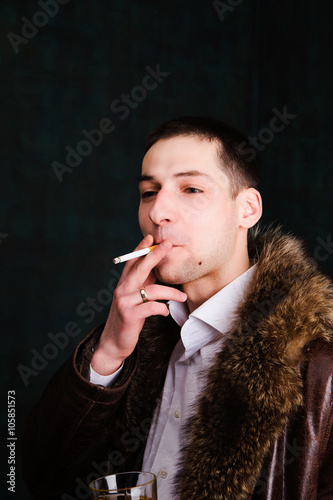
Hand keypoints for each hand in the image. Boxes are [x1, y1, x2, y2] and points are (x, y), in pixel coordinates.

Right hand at [91, 235, 186, 374]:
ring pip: (152, 290)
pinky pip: (151, 308)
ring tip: (182, 297)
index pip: (132, 261)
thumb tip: (158, 267)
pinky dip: (162, 309)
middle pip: (140, 268)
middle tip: (169, 244)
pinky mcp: (129, 316)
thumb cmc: (129, 317)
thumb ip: (144, 283)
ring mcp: (124, 302)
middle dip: (155, 255)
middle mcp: (122, 289)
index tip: (151, 237)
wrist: (114, 342)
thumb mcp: (134, 297)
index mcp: (124, 283)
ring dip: (171, 293)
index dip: (141, 248)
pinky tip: (165, 312)